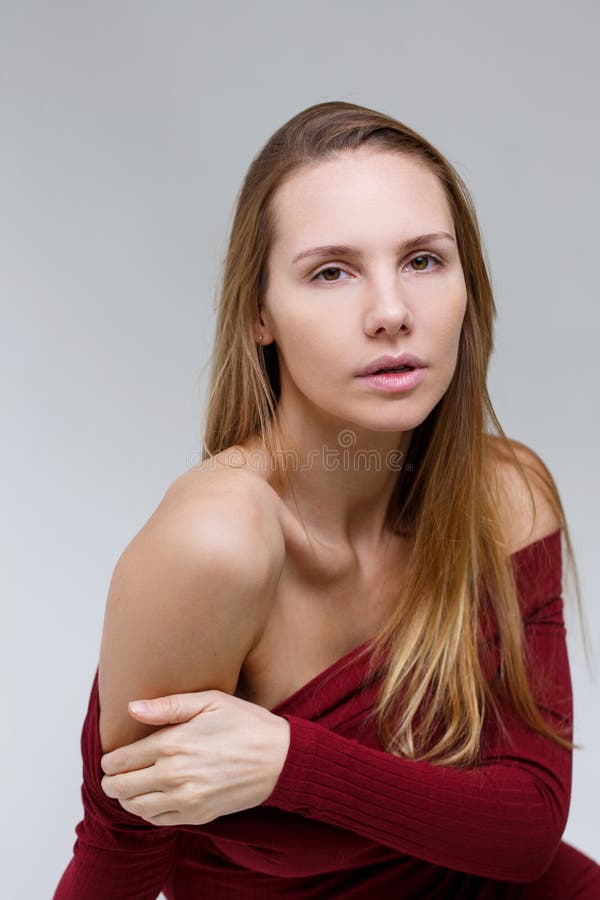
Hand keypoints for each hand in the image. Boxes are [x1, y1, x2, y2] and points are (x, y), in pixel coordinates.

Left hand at [100, 690, 289, 825]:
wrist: (279, 757)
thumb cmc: (245, 723)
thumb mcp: (209, 701)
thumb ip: (168, 705)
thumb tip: (132, 708)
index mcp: (172, 743)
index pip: (122, 760)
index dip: (110, 761)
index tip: (110, 759)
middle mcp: (174, 774)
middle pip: (122, 787)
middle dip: (112, 782)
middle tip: (112, 776)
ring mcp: (185, 799)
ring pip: (136, 808)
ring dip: (126, 799)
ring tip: (127, 789)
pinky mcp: (198, 814)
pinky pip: (158, 821)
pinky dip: (147, 813)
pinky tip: (151, 801)